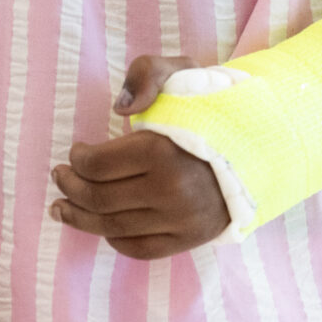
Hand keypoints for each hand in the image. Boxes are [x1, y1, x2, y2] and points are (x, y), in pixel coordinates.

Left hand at [49, 53, 230, 258]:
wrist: (262, 147)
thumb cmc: (213, 109)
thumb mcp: (182, 73)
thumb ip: (145, 75)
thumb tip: (118, 110)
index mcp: (162, 151)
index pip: (97, 166)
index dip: (77, 160)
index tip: (75, 151)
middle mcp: (171, 191)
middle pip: (99, 198)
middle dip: (70, 188)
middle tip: (59, 178)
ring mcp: (181, 220)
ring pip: (113, 227)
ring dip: (80, 218)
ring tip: (61, 209)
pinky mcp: (189, 239)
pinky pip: (139, 248)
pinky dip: (114, 239)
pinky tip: (101, 226)